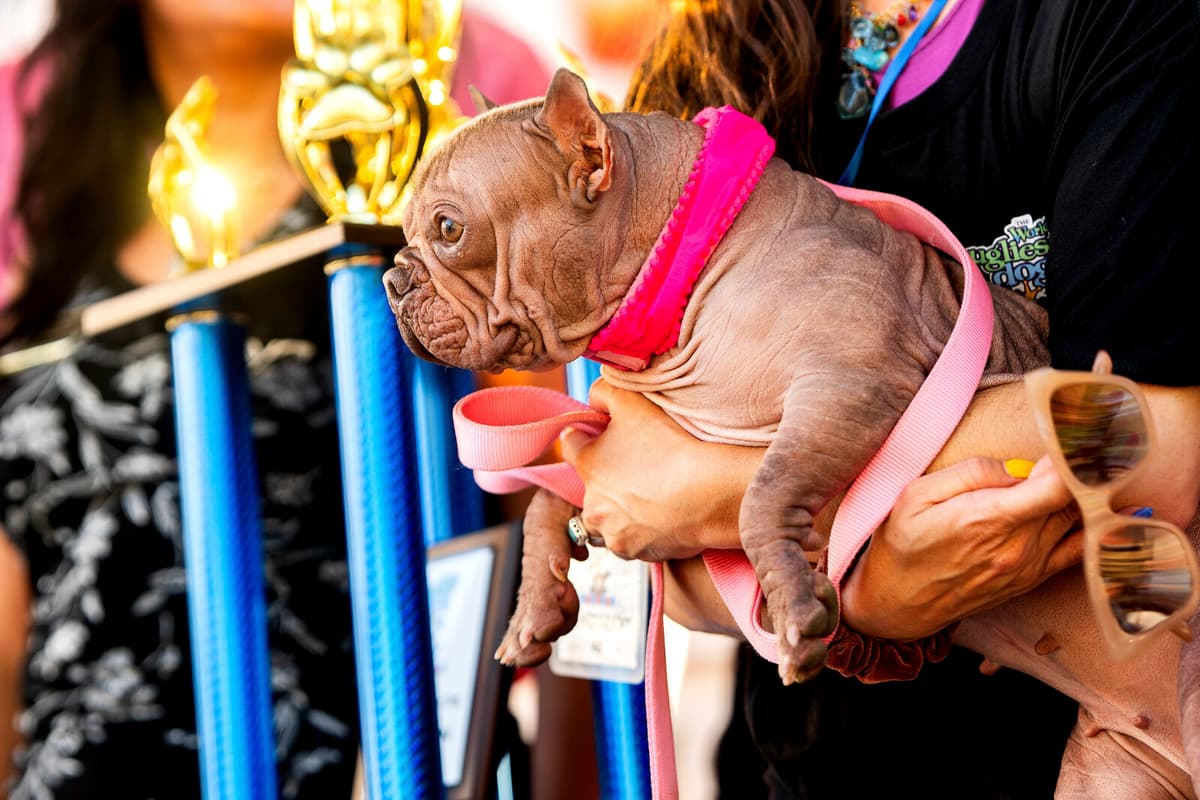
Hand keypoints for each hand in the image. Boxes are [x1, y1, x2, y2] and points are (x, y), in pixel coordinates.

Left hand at [559, 379, 761, 560]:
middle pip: (590, 485)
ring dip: (619, 510)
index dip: (590, 436)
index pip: (572, 445)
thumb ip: (604, 392)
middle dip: (607, 478)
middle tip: (640, 469)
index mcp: (587, 464)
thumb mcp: (633, 402)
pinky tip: (661, 516)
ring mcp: (610, 531)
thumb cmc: (672, 446)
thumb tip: (593, 399)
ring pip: (606, 518)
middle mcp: (591, 502)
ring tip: (651, 496)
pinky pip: (627, 540)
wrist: (709, 494)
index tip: (610, 437)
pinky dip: (639, 531)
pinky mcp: (631, 552)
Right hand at [840, 455, 1083, 639]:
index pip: (1057, 486)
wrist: (900, 602)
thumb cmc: (905, 543)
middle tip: (1066, 446)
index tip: (1065, 439)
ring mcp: (1030, 565)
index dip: (1071, 458)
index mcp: (988, 518)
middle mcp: (1018, 545)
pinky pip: (1078, 548)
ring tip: (1065, 471)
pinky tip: (1085, 507)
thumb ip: (971, 472)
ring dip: (1079, 492)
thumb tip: (1018, 467)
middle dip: (1073, 468)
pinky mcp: (1034, 578)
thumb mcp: (918, 494)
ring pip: (1077, 518)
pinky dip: (1089, 526)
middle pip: (1073, 497)